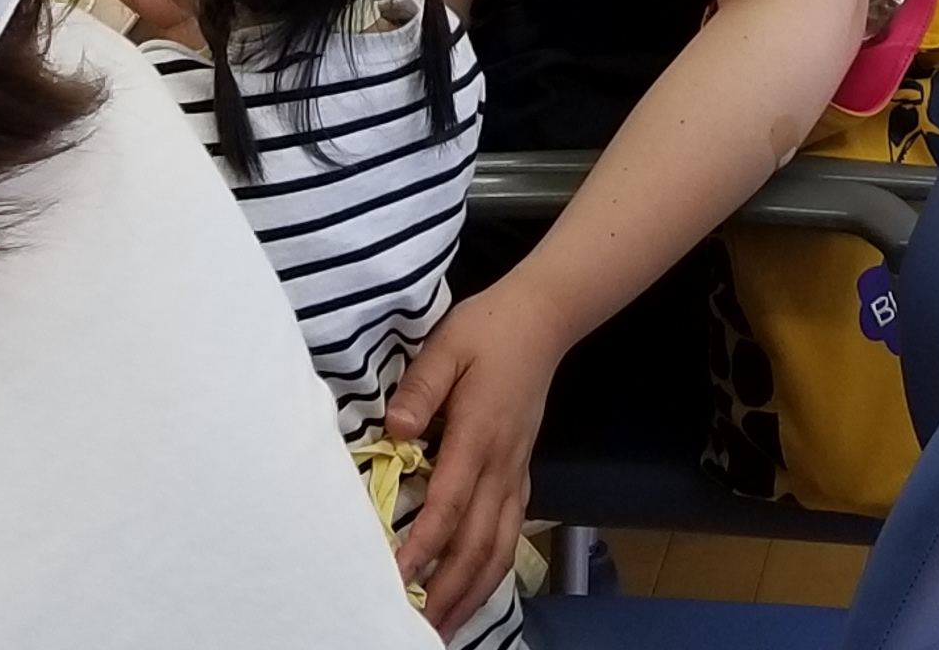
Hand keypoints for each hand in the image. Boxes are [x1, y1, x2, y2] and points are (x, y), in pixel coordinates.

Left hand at [388, 276, 572, 632]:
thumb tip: (395, 430)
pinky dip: (493, 569)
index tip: (399, 577)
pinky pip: (510, 532)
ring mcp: (516, 472)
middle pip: (478, 542)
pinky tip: (474, 590)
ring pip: (499, 546)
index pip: (450, 502)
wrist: (543, 319)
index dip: (425, 545)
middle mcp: (502, 464)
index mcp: (479, 434)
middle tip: (420, 625)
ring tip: (446, 626)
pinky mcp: (522, 473)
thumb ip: (421, 388)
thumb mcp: (448, 345)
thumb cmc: (487, 330)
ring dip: (472, 590)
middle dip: (449, 588)